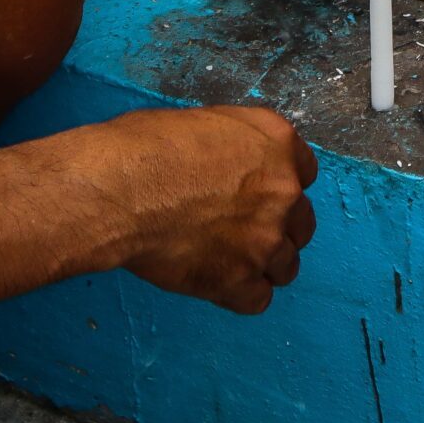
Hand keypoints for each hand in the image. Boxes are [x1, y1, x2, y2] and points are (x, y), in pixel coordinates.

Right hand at [94, 106, 319, 312]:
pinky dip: (240, 294)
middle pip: (301, 222)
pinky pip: (259, 299)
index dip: (280, 184)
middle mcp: (282, 192)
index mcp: (277, 144)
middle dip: (277, 227)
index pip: (305, 172)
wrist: (118, 191)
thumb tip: (227, 164)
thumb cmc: (144, 149)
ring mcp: (264, 240)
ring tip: (229, 260)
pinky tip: (217, 282)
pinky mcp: (239, 280)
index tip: (261, 194)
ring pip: (287, 265)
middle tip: (242, 229)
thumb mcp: (204, 122)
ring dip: (263, 264)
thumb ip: (234, 147)